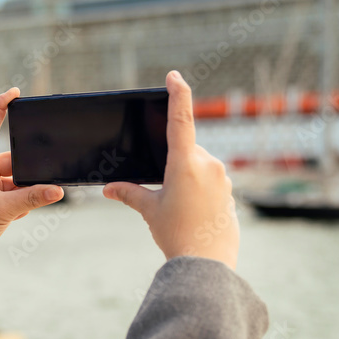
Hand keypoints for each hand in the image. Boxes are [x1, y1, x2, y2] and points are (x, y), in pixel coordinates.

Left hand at [0, 87, 64, 250]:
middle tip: (28, 189)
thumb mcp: (3, 210)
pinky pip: (18, 191)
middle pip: (14, 158)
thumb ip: (31, 199)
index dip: (2, 106)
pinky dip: (22, 203)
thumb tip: (57, 190)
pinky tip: (13, 215)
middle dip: (26, 175)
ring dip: (24, 193)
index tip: (16, 92)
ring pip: (19, 177)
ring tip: (19, 209)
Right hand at [103, 71, 238, 269]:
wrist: (208, 262)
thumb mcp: (150, 211)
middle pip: (186, 149)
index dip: (178, 93)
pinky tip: (192, 213)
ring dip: (186, 177)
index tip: (173, 76)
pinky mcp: (229, 189)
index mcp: (185, 163)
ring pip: (198, 164)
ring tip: (179, 209)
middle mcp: (208, 164)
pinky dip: (198, 189)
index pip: (181, 118)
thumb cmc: (177, 235)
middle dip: (173, 163)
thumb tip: (109, 188)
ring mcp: (222, 176)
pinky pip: (210, 179)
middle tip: (165, 194)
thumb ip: (129, 193)